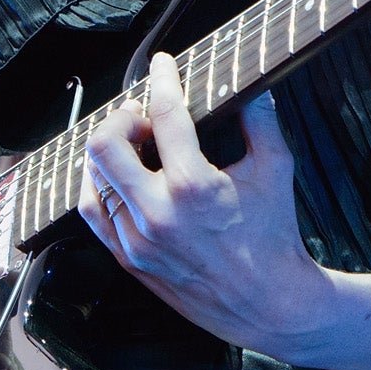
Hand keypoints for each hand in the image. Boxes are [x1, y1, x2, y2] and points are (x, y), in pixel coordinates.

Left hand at [78, 54, 334, 355]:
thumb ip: (260, 120)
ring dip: (108, 150)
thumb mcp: (276, 169)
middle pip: (106, 144)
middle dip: (122, 117)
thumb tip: (250, 82)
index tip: (163, 64)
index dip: (162, 79)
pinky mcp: (130, 259)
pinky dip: (99, 185)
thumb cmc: (275, 236)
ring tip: (131, 140)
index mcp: (194, 187)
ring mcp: (138, 239)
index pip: (166, 115)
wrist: (270, 305)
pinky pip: (94, 213)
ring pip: (93, 179)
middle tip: (142, 112)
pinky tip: (118, 173)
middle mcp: (158, 213)